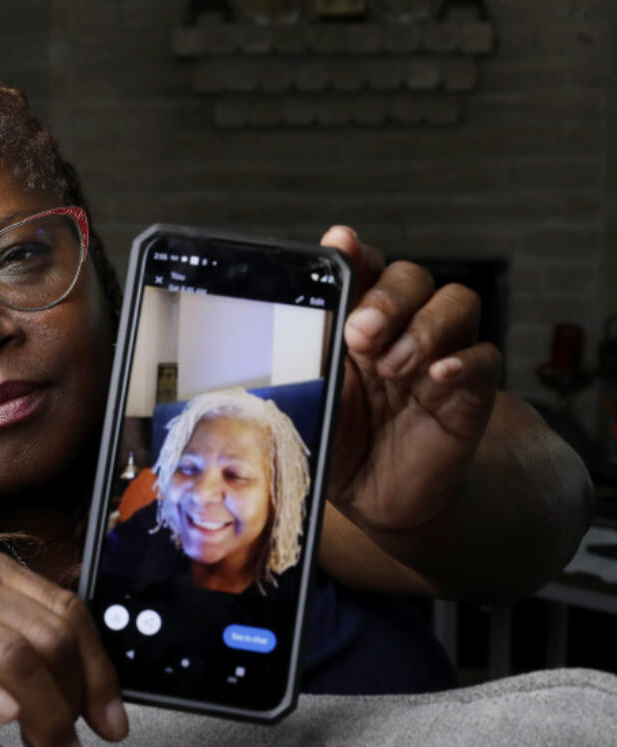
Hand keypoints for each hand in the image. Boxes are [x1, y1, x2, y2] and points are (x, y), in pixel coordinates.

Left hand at [321, 226, 500, 535]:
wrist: (377, 500)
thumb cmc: (336, 444)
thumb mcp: (305, 407)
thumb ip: (296, 371)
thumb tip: (265, 344)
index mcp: (355, 323)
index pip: (363, 270)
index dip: (356, 253)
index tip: (343, 244)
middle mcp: (400, 329)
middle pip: (411, 277)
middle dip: (387, 298)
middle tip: (361, 334)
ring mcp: (439, 355)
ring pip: (456, 302)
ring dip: (424, 326)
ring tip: (393, 367)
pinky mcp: (471, 390)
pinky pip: (483, 356)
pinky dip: (462, 360)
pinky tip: (437, 377)